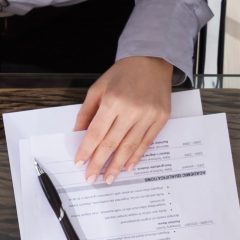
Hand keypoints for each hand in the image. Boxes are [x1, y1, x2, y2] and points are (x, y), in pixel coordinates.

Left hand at [72, 55, 175, 181]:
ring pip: (129, 147)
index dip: (86, 150)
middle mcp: (131, 110)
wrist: (152, 60)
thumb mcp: (98, 88)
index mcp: (112, 101)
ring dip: (117, 166)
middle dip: (99, 164)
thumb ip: (87, 112)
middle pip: (111, 144)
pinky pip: (146, 143)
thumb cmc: (122, 73)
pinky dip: (136, 156)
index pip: (96, 133)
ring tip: (108, 178)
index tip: (80, 163)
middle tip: (91, 178)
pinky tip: (127, 166)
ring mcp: (148, 115)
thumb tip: (79, 135)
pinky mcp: (161, 119)